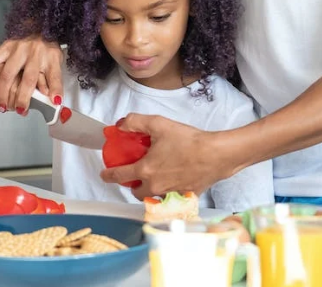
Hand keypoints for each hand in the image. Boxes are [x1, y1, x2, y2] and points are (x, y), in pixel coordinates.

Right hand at [0, 37, 62, 114]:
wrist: (36, 26)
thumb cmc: (46, 49)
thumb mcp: (56, 62)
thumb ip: (53, 81)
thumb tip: (53, 99)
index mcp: (51, 55)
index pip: (54, 75)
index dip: (55, 90)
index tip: (55, 101)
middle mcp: (34, 51)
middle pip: (28, 78)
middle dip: (23, 98)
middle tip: (20, 111)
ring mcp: (17, 48)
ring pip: (7, 74)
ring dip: (3, 93)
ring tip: (2, 107)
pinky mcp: (4, 46)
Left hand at [99, 114, 231, 198]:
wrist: (216, 154)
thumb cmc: (189, 140)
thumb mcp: (159, 124)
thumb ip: (136, 122)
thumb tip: (121, 124)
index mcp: (145, 170)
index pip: (119, 176)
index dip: (108, 175)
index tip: (104, 175)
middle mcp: (155, 186)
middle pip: (135, 192)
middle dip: (132, 185)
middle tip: (135, 175)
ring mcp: (170, 194)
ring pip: (153, 197)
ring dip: (149, 190)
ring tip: (154, 178)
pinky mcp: (185, 197)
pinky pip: (171, 199)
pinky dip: (168, 192)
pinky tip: (174, 180)